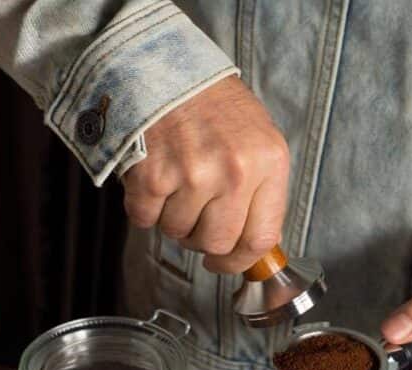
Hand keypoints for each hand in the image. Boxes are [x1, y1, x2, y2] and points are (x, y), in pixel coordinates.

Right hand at [121, 76, 289, 272]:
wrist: (161, 65)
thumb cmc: (209, 103)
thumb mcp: (256, 138)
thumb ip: (259, 190)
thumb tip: (250, 247)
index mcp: (268, 162)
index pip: (261, 238)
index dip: (239, 260)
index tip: (225, 261)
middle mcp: (234, 171)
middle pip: (217, 244)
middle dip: (202, 240)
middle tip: (194, 217)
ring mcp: (192, 175)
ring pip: (178, 234)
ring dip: (171, 217)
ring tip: (173, 182)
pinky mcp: (153, 177)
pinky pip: (145, 219)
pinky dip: (143, 207)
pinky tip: (151, 177)